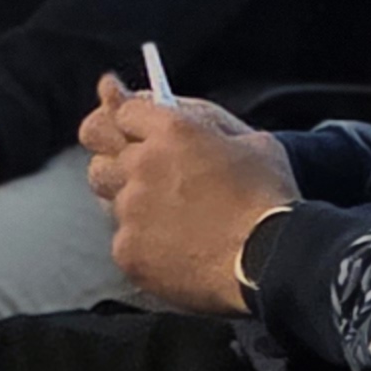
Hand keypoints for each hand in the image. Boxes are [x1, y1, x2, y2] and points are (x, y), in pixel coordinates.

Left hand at [83, 85, 294, 315]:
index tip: (131, 126)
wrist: (270, 260)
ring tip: (166, 215)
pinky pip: (122, 238)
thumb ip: (207, 122)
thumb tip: (182, 115)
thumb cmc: (268, 198)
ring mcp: (131, 209)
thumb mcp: (251, 140)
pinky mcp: (127, 250)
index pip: (124, 110)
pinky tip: (173, 249)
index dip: (131, 118)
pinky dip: (142, 242)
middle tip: (134, 167)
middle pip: (100, 149)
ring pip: (109, 195)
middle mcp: (143, 164)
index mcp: (173, 130)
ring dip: (129, 198)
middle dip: (115, 153)